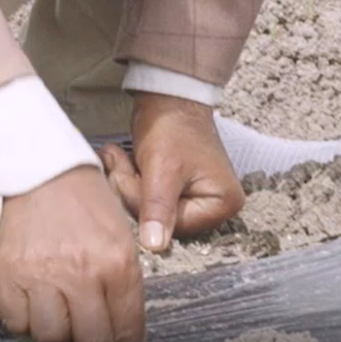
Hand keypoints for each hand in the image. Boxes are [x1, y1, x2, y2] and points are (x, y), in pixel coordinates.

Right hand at [0, 165, 145, 341]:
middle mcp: (82, 273)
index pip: (127, 330)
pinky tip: (35, 301)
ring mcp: (42, 275)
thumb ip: (123, 284)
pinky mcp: (9, 275)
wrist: (42, 170)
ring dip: (59, 334)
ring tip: (61, 310)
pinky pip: (18, 324)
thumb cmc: (88, 203)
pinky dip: (26, 322)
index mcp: (118, 263)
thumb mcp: (122, 236)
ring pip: (52, 338)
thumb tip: (121, 333)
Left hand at [100, 93, 243, 254]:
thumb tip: (155, 247)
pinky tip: (126, 160)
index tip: (127, 175)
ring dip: (129, 183)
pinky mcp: (180, 189)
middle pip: (161, 220)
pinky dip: (133, 180)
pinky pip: (149, 198)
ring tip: (119, 156)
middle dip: (133, 191)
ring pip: (149, 210)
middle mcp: (215, 205)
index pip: (173, 226)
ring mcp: (197, 197)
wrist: (168, 95)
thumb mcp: (163, 169)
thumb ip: (158, 209)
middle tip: (118, 162)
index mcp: (222, 203)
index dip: (143, 204)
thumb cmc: (173, 126)